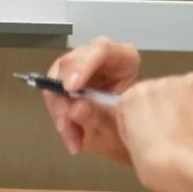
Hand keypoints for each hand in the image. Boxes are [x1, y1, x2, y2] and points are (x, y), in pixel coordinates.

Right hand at [41, 37, 142, 159]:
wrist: (138, 141)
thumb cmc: (138, 131)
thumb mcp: (122, 127)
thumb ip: (98, 116)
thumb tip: (74, 108)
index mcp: (124, 59)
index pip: (101, 50)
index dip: (82, 66)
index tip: (70, 89)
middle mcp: (100, 58)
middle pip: (71, 64)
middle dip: (64, 95)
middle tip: (65, 123)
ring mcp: (82, 68)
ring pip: (57, 79)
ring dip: (60, 111)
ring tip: (71, 137)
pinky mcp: (69, 82)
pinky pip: (54, 95)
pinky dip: (60, 118)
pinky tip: (71, 138)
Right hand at [114, 73, 192, 191]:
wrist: (187, 169)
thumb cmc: (154, 166)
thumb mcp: (130, 144)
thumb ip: (135, 125)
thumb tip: (147, 124)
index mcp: (135, 94)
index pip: (141, 99)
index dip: (150, 116)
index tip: (157, 132)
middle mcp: (161, 80)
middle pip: (166, 91)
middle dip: (171, 107)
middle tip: (177, 133)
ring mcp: (190, 84)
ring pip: (191, 92)